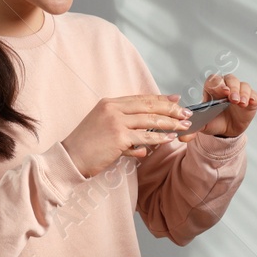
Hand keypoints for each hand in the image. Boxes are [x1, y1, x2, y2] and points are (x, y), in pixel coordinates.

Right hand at [62, 93, 190, 177]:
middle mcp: (113, 109)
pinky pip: (145, 137)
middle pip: (148, 106)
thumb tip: (145, 143)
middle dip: (170, 110)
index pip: (140, 98)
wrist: (70, 158)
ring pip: (150, 121)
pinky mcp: (119, 137)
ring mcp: (116, 122)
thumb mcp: (102, 129)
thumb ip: (124, 130)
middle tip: (186, 113)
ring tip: (184, 126)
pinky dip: (159, 139)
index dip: (160, 99)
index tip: (176, 100)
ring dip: (170, 124)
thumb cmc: (86, 146)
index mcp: (109, 103)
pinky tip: (170, 139)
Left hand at [187, 74, 256, 138]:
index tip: (222, 91)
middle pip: (230, 79)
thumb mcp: (203, 125)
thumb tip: (183, 135)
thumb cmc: (214, 122)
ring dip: (242, 92)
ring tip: (240, 102)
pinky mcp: (250, 100)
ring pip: (242, 85)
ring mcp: (239, 93)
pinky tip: (249, 102)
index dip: (217, 83)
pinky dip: (252, 97)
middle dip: (231, 87)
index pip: (214, 80)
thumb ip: (193, 127)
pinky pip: (253, 94)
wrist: (226, 131)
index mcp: (213, 90)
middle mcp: (227, 88)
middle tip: (231, 97)